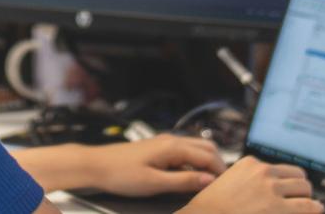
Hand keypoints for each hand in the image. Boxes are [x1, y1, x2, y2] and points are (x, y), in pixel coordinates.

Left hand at [83, 134, 226, 196]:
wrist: (97, 165)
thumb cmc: (121, 174)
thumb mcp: (155, 183)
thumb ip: (183, 181)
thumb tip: (208, 179)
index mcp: (173, 147)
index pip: (207, 156)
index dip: (220, 171)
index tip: (227, 185)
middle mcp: (171, 140)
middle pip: (206, 147)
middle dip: (217, 164)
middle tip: (222, 183)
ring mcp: (165, 142)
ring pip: (196, 148)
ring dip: (206, 162)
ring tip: (209, 181)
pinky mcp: (158, 148)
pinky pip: (184, 152)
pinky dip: (194, 162)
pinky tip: (190, 176)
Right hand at [178, 155, 324, 213]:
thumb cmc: (212, 209)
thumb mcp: (229, 184)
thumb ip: (249, 181)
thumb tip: (268, 188)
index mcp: (250, 164)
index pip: (281, 168)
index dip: (288, 182)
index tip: (290, 189)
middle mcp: (264, 173)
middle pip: (298, 176)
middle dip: (300, 189)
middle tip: (301, 200)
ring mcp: (273, 190)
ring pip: (305, 189)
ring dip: (308, 200)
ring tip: (309, 208)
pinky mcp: (280, 210)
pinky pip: (309, 207)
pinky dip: (314, 210)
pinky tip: (316, 211)